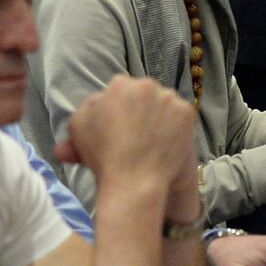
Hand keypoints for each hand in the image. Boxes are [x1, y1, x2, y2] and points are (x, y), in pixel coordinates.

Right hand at [56, 76, 195, 196]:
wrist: (135, 180)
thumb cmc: (102, 155)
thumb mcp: (78, 127)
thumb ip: (87, 109)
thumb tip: (95, 107)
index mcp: (119, 85)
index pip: (121, 90)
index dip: (119, 108)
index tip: (120, 125)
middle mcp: (147, 85)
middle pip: (144, 94)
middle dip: (140, 109)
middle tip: (135, 132)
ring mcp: (170, 98)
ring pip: (164, 102)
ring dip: (159, 115)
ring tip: (151, 139)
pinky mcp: (187, 112)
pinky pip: (180, 115)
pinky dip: (175, 126)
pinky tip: (166, 141)